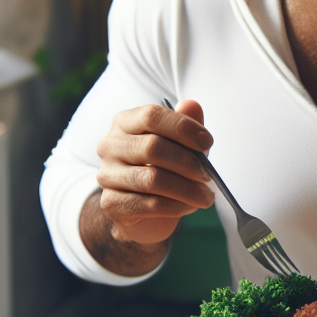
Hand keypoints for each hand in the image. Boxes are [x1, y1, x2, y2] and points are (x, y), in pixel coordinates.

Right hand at [94, 100, 214, 245]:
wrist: (142, 211)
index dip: (183, 127)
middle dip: (187, 162)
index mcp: (125, 122)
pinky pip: (149, 204)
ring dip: (187, 189)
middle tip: (208, 175)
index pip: (152, 116)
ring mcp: (107, 175)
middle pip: (152, 147)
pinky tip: (190, 206)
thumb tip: (192, 105)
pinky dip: (176, 206)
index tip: (207, 142)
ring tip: (206, 196)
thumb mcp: (179, 145)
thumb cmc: (162, 169)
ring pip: (152, 179)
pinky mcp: (111, 203)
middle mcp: (110, 145)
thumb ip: (185, 125)